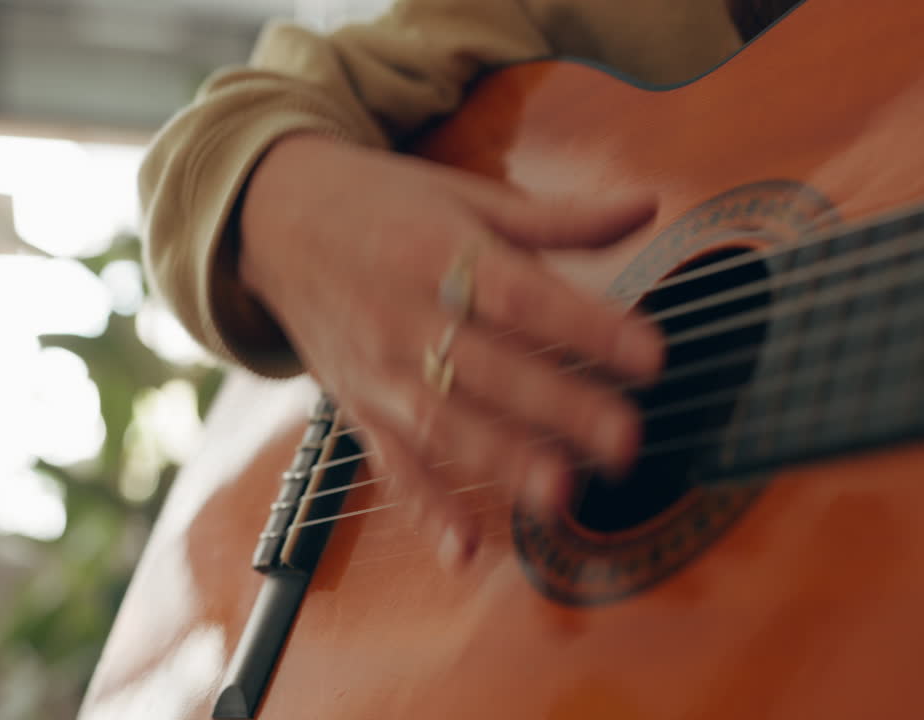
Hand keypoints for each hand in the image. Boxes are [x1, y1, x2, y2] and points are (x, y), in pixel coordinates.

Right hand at [239, 134, 664, 568]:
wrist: (272, 217)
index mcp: (440, 252)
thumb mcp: (466, 198)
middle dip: (560, 407)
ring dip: (502, 463)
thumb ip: (558, 217)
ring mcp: (378, 369)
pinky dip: (427, 509)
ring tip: (561, 496)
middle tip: (627, 441)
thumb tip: (647, 206)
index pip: (523, 296)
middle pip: (489, 368)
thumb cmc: (382, 206)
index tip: (651, 356)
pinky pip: (391, 463)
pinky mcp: (358, 408)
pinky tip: (467, 549)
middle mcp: (406, 314)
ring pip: (443, 423)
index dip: (587, 327)